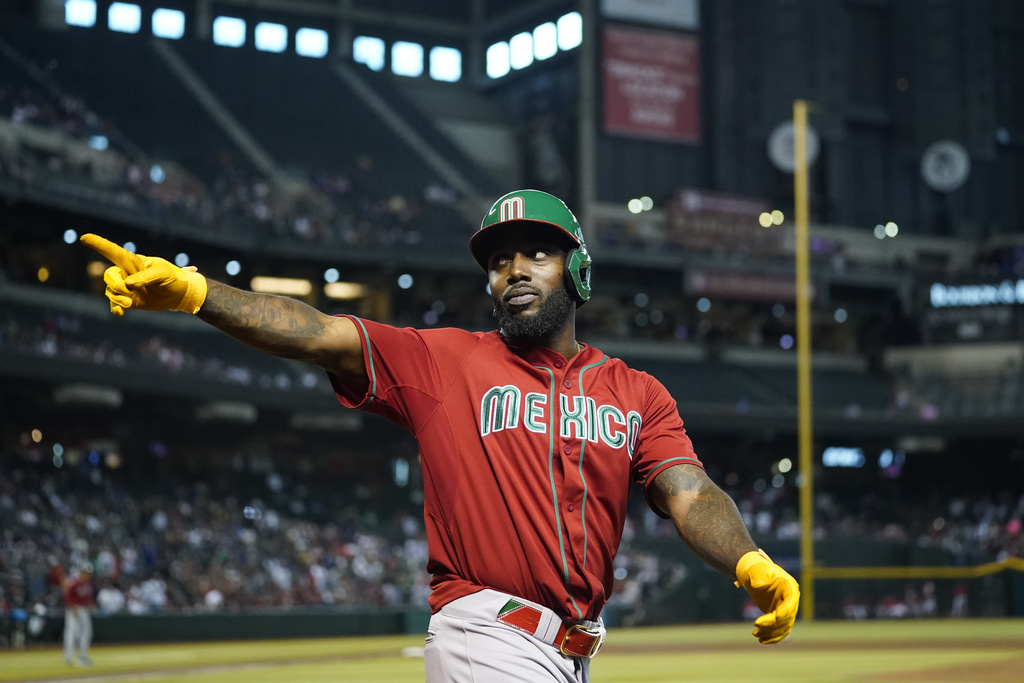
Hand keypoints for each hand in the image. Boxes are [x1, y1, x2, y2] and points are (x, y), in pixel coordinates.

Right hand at [80, 234, 206, 315]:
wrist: (180, 295)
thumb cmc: (174, 278)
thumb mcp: (164, 274)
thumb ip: (146, 276)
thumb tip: (128, 284)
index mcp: (134, 262)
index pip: (114, 252)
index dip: (99, 244)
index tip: (84, 237)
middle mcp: (127, 273)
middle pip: (109, 275)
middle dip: (114, 284)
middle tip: (127, 291)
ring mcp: (127, 287)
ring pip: (110, 290)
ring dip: (116, 298)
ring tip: (129, 305)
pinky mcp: (129, 299)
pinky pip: (115, 303)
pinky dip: (115, 308)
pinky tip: (120, 313)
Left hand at [734, 549, 799, 643]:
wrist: (751, 571)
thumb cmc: (754, 568)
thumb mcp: (756, 569)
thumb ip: (758, 575)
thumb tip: (759, 585)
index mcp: (790, 587)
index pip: (790, 605)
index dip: (782, 614)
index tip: (768, 620)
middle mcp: (791, 599)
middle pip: (786, 618)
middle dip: (772, 625)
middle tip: (756, 627)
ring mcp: (786, 608)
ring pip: (783, 626)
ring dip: (771, 633)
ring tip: (755, 635)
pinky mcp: (779, 614)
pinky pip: (780, 629)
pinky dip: (773, 637)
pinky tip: (762, 640)